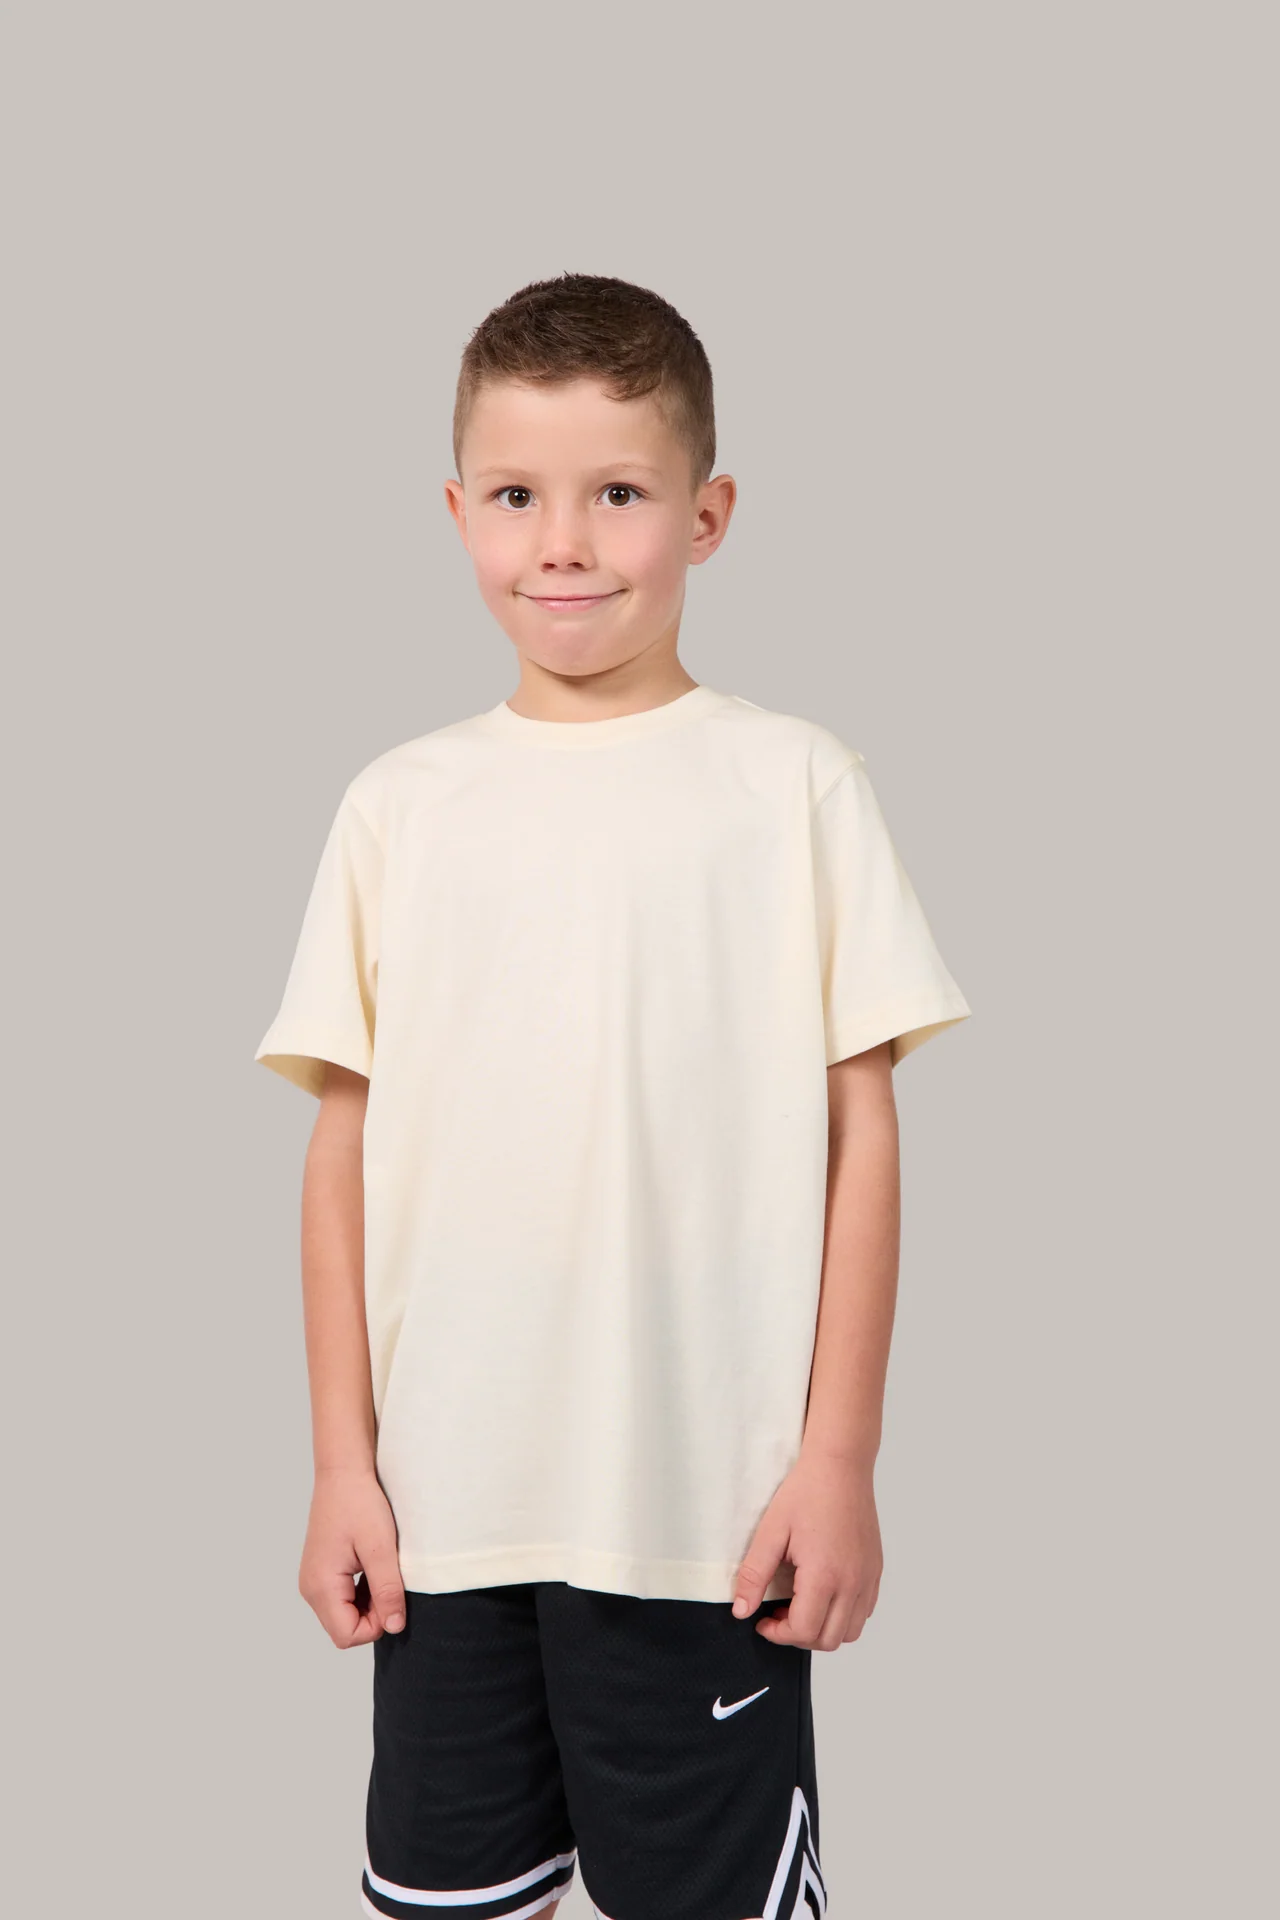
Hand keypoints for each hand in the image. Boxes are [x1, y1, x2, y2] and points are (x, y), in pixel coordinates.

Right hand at [299, 1466, 406, 1647]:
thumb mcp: (380, 1548)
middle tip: (390, 1579)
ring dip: (369, 1603)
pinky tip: (372, 1567)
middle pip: (345, 1628)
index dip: (376, 1624)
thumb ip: (387, 1590)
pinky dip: (361, 1592)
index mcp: (321, 1586)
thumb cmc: (359, 1503)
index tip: (392, 1594)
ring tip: (381, 1569)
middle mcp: (311, 1589)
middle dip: (373, 1614)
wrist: (343, 1472)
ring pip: (345, 1615)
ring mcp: (314, 1581)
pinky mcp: (321, 1572)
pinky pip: (342, 1599)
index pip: (347, 1635)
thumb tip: (394, 1627)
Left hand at [730, 1450, 882, 1650]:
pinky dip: (843, 1616)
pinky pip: (864, 1612)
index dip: (778, 1634)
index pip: (804, 1630)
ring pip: (849, 1632)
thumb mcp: (771, 1531)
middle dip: (798, 1636)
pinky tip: (824, 1594)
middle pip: (828, 1640)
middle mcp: (852, 1582)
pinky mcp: (875, 1570)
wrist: (841, 1465)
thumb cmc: (806, 1492)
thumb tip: (741, 1611)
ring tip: (802, 1606)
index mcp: (824, 1575)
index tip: (763, 1620)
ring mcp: (867, 1577)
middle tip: (778, 1615)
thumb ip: (754, 1575)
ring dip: (823, 1630)